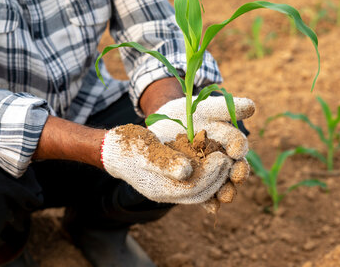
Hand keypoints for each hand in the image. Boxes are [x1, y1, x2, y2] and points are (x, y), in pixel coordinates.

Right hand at [100, 124, 232, 203]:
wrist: (111, 149)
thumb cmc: (128, 146)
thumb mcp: (146, 149)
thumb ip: (166, 161)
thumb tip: (187, 171)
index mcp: (160, 188)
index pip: (194, 188)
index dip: (211, 174)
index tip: (222, 157)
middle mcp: (166, 193)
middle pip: (199, 192)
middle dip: (217, 178)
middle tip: (229, 160)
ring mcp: (167, 189)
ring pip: (198, 190)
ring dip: (214, 179)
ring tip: (225, 161)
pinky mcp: (169, 181)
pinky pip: (192, 185)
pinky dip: (206, 177)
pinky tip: (214, 164)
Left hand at [147, 96, 254, 205]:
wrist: (162, 125)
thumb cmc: (187, 113)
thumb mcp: (203, 108)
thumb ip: (224, 108)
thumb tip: (252, 107)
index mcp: (227, 139)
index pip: (237, 143)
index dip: (239, 146)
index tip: (236, 150)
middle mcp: (223, 158)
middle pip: (235, 168)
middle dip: (238, 173)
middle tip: (237, 176)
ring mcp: (211, 173)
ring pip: (223, 184)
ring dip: (226, 191)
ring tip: (225, 196)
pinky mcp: (197, 184)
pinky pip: (205, 196)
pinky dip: (210, 204)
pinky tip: (211, 208)